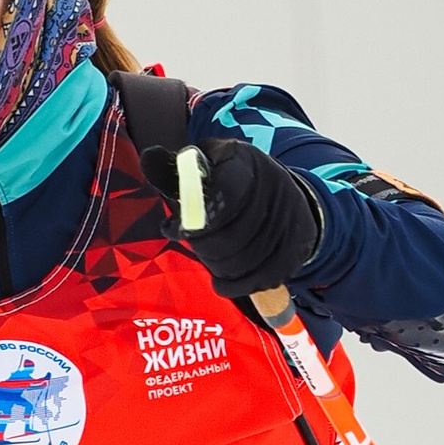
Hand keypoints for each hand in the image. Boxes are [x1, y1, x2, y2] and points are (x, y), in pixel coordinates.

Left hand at [145, 138, 326, 302]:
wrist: (286, 193)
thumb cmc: (234, 178)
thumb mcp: (206, 162)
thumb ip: (175, 169)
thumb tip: (148, 159)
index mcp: (246, 164)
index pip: (221, 199)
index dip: (191, 222)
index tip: (173, 229)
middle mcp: (274, 191)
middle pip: (229, 238)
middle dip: (201, 246)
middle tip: (192, 242)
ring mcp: (288, 223)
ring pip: (242, 262)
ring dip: (215, 266)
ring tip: (207, 256)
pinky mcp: (295, 251)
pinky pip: (259, 280)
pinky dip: (234, 286)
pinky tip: (220, 280)